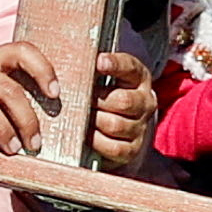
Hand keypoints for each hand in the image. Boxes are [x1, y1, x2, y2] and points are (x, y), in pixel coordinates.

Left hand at [86, 51, 163, 166]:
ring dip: (93, 122)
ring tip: (78, 117)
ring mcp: (140, 126)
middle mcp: (145, 101)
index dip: (115, 64)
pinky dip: (96, 142)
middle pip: (123, 101)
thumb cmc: (99, 95)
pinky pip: (114, 148)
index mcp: (138, 78)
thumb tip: (65, 64)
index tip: (99, 61)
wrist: (112, 128)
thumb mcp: (98, 77)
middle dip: (97, 101)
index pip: (130, 67)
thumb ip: (88, 68)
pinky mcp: (132, 149)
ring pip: (115, 125)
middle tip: (78, 100)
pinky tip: (85, 135)